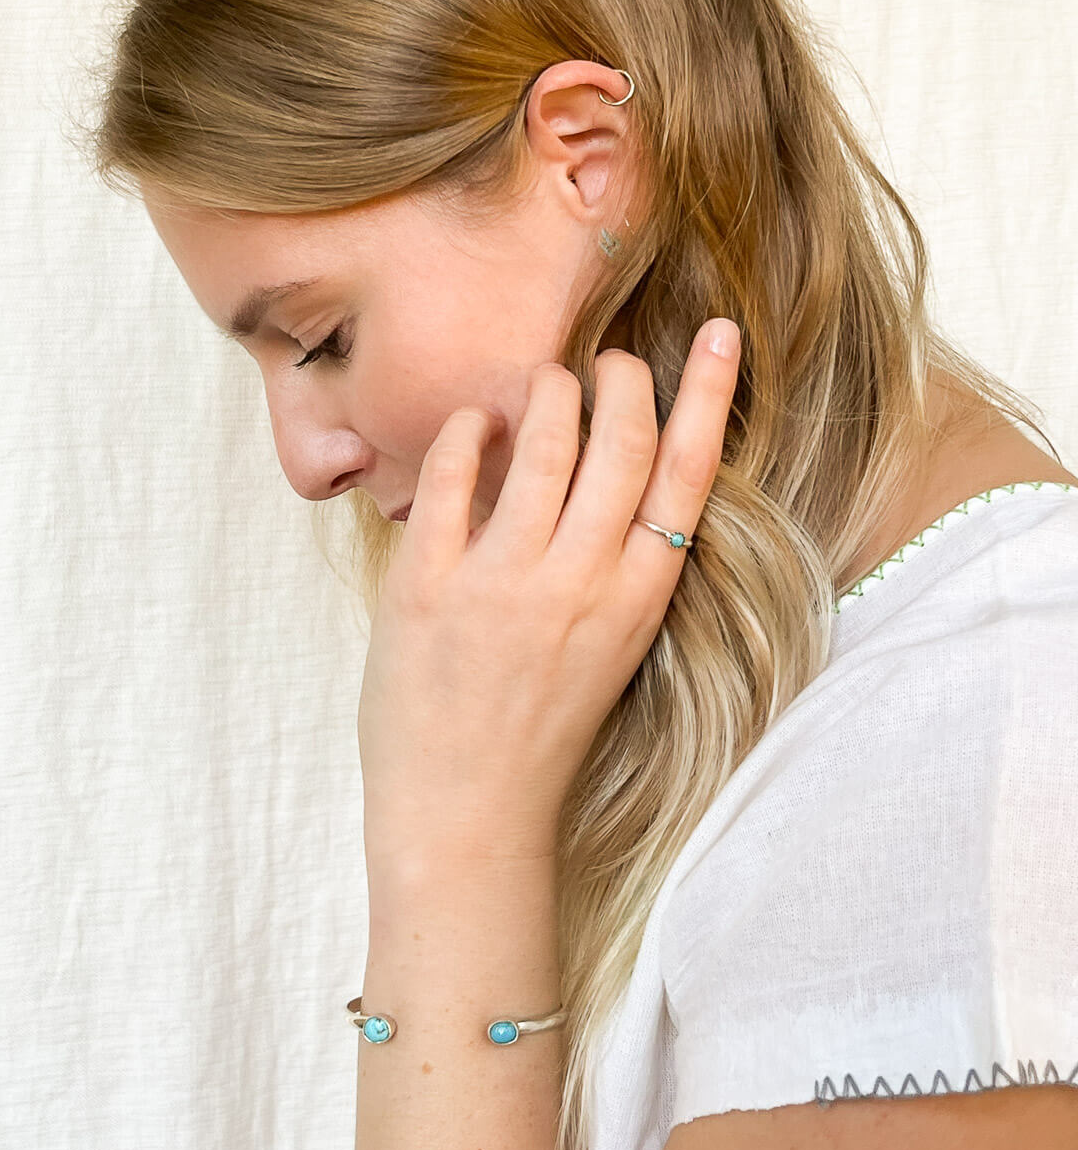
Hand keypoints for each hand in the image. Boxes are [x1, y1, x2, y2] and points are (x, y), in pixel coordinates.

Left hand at [356, 319, 740, 868]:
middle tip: (610, 360)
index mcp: (637, 601)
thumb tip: (605, 464)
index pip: (688, 474)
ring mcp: (503, 583)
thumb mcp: (611, 647)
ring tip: (544, 382)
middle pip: (623, 439)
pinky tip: (474, 423)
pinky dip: (468, 431)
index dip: (709, 393)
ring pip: (544, 442)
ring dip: (548, 390)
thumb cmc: (541, 733)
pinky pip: (454, 476)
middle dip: (622, 376)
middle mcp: (580, 583)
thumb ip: (616, 564)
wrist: (468, 817)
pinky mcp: (428, 585)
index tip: (720, 333)